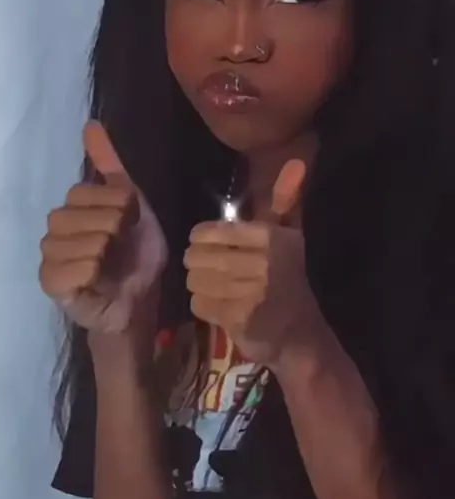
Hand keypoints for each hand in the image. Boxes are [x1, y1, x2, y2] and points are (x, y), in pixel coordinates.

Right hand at [39, 122, 166, 341]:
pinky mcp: (51, 284)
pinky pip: (67, 269)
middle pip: (74, 212)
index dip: (117, 205)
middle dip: (111, 227)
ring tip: (112, 262)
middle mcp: (56, 227)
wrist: (140, 299)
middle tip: (121, 245)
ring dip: (103, 251)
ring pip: (72, 241)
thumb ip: (110, 165)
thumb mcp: (133, 203)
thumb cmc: (137, 252)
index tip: (130, 221)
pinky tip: (99, 279)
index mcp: (74, 206)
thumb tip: (91, 124)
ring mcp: (50, 256)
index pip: (84, 190)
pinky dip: (91, 272)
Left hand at [184, 160, 318, 365]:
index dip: (202, 240)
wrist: (302, 335)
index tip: (208, 247)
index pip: (211, 231)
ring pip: (197, 280)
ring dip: (200, 285)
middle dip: (198, 264)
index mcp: (270, 236)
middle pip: (198, 256)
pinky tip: (220, 307)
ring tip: (214, 288)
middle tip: (208, 271)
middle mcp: (262, 261)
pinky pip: (200, 304)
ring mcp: (251, 292)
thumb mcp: (290, 236)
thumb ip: (286, 200)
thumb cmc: (289, 279)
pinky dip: (204, 306)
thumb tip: (297, 162)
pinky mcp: (240, 318)